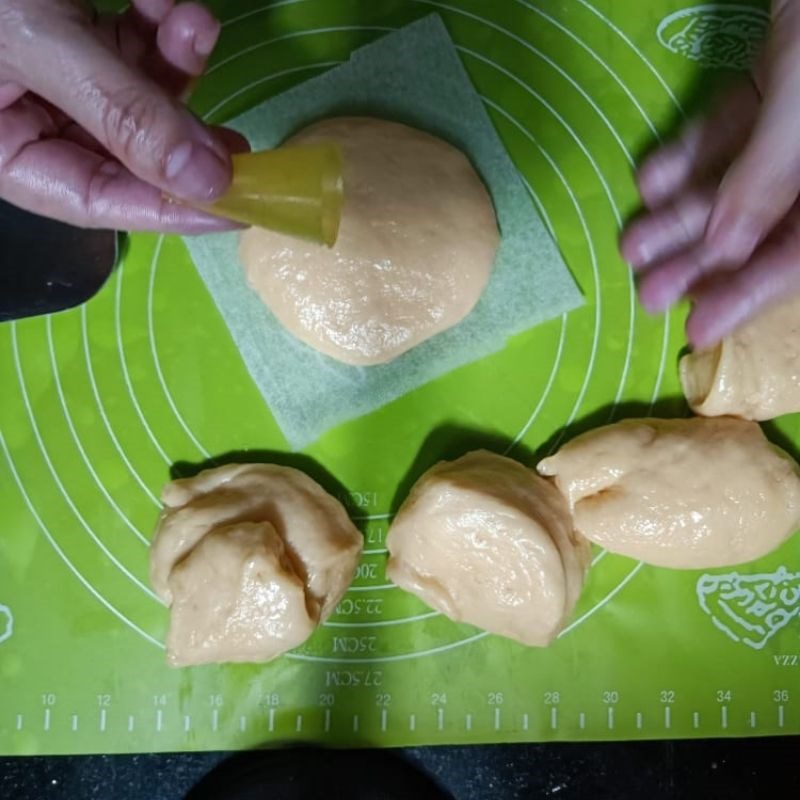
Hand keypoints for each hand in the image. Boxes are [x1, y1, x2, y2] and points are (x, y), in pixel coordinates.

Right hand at [0, 0, 248, 232]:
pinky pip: (131, 45)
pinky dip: (156, 25)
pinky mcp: (74, 33)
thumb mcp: (37, 42)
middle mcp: (30, 123)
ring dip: (176, 62)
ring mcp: (54, 78)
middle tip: (237, 142)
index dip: (170, 210)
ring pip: (140, 96)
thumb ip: (121, 113)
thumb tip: (205, 183)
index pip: (98, 200)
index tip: (238, 210)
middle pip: (129, 153)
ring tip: (193, 23)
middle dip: (183, 135)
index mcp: (4, 151)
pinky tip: (169, 3)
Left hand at [620, 0, 799, 347]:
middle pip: (761, 227)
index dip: (747, 295)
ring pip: (736, 182)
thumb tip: (722, 251)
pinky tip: (651, 182)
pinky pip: (728, 132)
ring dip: (681, 214)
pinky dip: (690, 155)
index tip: (695, 329)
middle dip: (701, 261)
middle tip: (647, 294)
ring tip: (632, 245)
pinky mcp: (775, 89)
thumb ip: (768, 175)